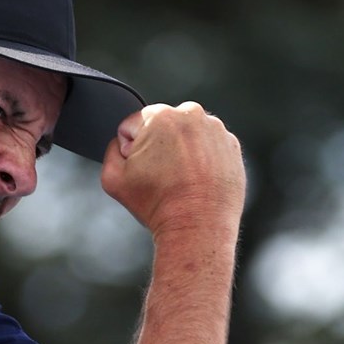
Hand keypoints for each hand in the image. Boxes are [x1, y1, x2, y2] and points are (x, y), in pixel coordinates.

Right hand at [100, 102, 244, 239]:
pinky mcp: (232, 146)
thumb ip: (111, 150)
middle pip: (163, 126)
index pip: (133, 124)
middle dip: (158, 146)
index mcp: (161, 116)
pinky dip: (203, 160)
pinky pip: (210, 147)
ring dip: (182, 152)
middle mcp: (192, 115)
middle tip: (162, 177)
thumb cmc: (157, 205)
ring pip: (188, 135)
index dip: (131, 149)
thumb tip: (122, 144)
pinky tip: (198, 181)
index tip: (142, 169)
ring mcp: (216, 130)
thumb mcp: (113, 178)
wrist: (197, 228)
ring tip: (181, 180)